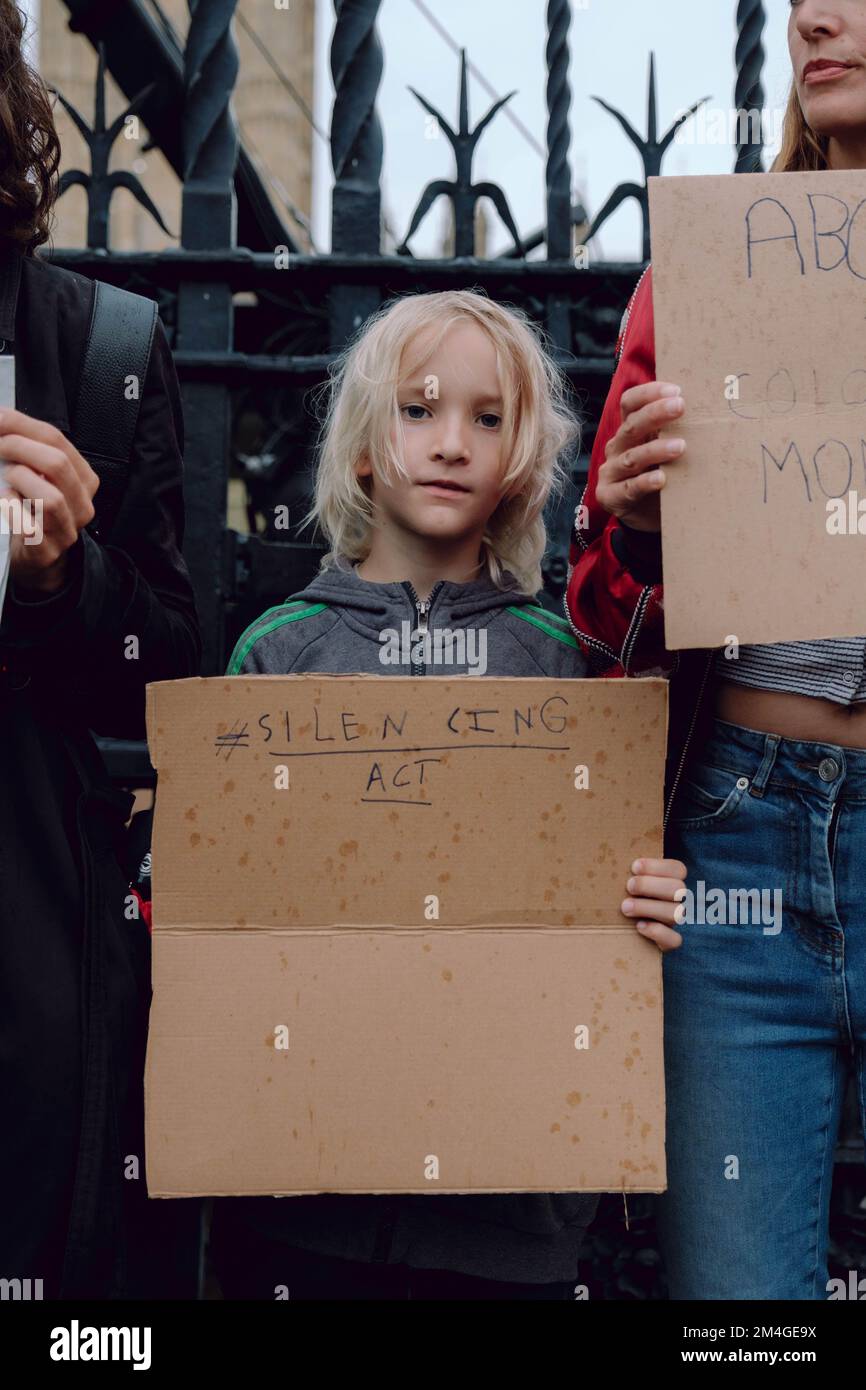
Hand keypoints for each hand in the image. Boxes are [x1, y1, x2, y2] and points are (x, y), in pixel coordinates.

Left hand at [0, 409, 98, 592]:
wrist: (38, 558)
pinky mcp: (47, 551)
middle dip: (19, 448)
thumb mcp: (41, 475)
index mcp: (84, 479)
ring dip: (20, 481)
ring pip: (49, 498)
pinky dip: (10, 509)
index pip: (57, 440)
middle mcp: (82, 505)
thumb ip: (28, 446)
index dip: (22, 425)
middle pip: (56, 464)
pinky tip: (6, 502)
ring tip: (9, 480)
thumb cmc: (35, 511)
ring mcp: (67, 530)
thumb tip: (2, 418)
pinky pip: (28, 526)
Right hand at [595, 382, 685, 532]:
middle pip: (631, 426)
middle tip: (680, 406)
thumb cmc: (663, 476)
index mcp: (629, 431)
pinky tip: (662, 479)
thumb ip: (676, 432)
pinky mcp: (610, 497)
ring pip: (632, 457)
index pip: (629, 403)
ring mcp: (611, 473)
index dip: (648, 393)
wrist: (649, 518)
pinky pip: (629, 488)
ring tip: (680, 446)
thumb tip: (712, 407)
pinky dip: (645, 482)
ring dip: (656, 450)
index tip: (675, 389)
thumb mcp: (667, 451)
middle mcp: (617, 448)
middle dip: (655, 414)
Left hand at [621, 856, 686, 952]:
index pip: (677, 869)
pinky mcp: (668, 943)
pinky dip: (658, 932)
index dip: (658, 867)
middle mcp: (676, 900)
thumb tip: (602, 832)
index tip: (633, 866)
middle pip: (678, 889)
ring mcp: (674, 921)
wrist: (614, 926)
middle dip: (651, 886)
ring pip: (676, 913)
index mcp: (669, 880)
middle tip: (628, 886)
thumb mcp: (623, 875)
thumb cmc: (620, 893)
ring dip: (649, 907)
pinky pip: (675, 940)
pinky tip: (639, 926)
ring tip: (625, 907)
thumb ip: (625, 862)